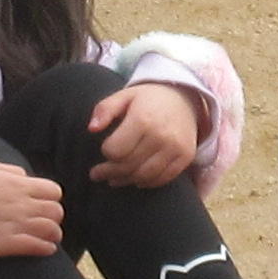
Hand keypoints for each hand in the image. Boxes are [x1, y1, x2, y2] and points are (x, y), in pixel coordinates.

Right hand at [0, 163, 62, 261]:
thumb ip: (14, 172)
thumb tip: (28, 179)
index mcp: (19, 184)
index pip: (54, 191)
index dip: (52, 199)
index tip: (44, 204)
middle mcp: (21, 203)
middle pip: (56, 211)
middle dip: (55, 217)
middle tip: (46, 222)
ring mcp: (15, 224)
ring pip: (51, 230)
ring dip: (54, 234)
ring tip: (49, 238)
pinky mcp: (7, 243)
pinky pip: (38, 246)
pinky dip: (46, 248)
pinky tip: (45, 249)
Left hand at [86, 79, 203, 185]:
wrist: (184, 98)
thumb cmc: (148, 99)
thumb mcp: (124, 96)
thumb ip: (105, 109)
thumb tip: (92, 128)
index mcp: (143, 119)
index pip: (116, 150)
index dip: (106, 153)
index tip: (104, 150)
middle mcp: (161, 136)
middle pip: (128, 166)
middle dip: (109, 172)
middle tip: (98, 174)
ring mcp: (175, 148)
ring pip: (144, 176)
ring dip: (126, 180)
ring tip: (114, 179)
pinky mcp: (185, 157)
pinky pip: (162, 178)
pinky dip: (146, 182)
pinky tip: (136, 179)